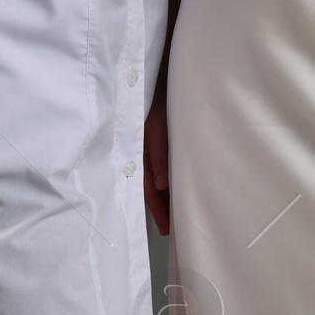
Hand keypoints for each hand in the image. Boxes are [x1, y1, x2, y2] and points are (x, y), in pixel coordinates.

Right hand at [143, 93, 169, 235]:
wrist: (155, 84)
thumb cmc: (156, 106)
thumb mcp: (156, 131)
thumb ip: (158, 156)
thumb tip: (161, 185)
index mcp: (140, 157)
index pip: (149, 191)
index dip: (158, 210)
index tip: (165, 229)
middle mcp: (144, 157)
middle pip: (152, 189)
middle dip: (160, 208)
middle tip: (171, 229)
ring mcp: (150, 151)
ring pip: (156, 180)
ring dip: (164, 196)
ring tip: (174, 214)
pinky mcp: (156, 143)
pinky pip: (159, 168)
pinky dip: (165, 181)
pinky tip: (172, 188)